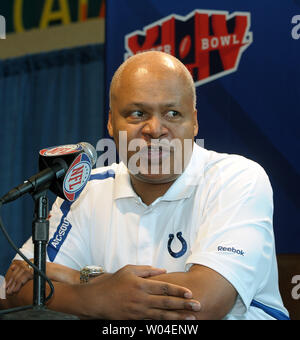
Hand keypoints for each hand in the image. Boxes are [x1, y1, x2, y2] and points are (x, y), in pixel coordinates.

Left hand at [5, 260, 79, 295]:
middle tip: (8, 287)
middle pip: (23, 267)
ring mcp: (43, 265)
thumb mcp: (53, 278)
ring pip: (23, 270)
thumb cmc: (67, 280)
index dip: (17, 272)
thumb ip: (44, 278)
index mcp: (44, 264)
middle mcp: (42, 263)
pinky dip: (20, 281)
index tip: (11, 279)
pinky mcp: (43, 270)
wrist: (75, 279)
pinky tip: (17, 287)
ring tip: (11, 290)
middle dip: (13, 277)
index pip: (27, 265)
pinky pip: (28, 274)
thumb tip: (37, 284)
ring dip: (15, 281)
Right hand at [84, 265, 200, 319]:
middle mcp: (141, 299)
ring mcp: (138, 312)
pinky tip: (173, 326)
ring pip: (162, 316)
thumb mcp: (129, 270)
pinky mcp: (134, 321)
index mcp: (141, 285)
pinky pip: (152, 324)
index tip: (190, 293)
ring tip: (191, 319)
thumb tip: (163, 270)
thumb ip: (147, 270)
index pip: (163, 288)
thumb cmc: (114, 282)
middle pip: (166, 303)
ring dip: (178, 318)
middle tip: (198, 306)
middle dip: (183, 305)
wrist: (97, 299)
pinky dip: (164, 325)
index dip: (178, 290)